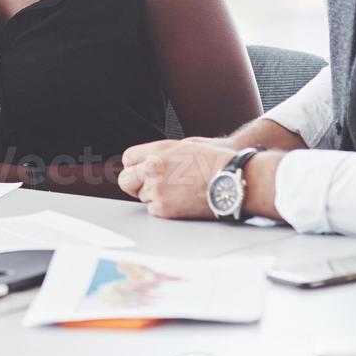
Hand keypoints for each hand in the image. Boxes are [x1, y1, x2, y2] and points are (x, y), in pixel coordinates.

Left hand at [118, 139, 237, 219]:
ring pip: (142, 196)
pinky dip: (163, 208)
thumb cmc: (214, 162)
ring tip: (177, 190)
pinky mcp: (163, 208)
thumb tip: (146, 161)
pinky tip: (180, 200)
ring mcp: (156, 190)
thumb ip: (161, 153)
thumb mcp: (183, 146)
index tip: (139, 170)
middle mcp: (152, 169)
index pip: (128, 158)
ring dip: (154, 195)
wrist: (230, 180)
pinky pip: (153, 209)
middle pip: (125, 179)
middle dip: (133, 183)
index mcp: (157, 151)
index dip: (134, 165)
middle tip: (145, 185)